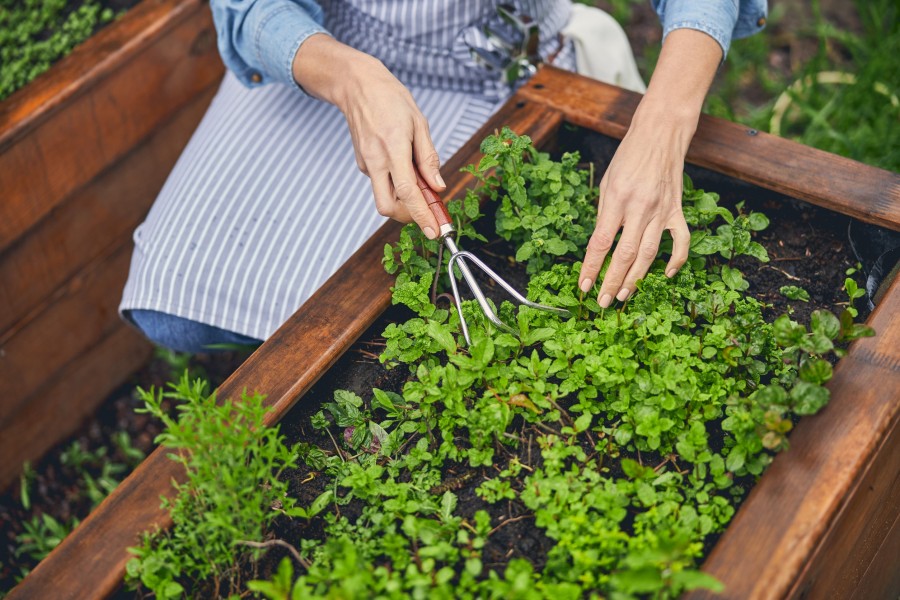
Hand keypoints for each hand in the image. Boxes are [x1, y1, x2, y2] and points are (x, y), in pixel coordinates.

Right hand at [292, 34, 443, 238]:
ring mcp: (366, 164)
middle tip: (427, 211)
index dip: (422, 216)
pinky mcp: (363, 163)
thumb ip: (428, 158)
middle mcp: (375, 161)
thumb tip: (438, 187)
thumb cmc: (391, 99)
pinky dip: (396, 184)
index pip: (408, 192)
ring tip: (419, 178)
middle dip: (408, 216)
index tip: (434, 232)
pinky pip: (382, 182)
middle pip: (387, 206)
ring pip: (384, 196)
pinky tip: (404, 166)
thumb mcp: (419, 123)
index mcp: (393, 149)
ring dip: (404, 198)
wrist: (357, 86)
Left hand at [577, 103, 691, 306]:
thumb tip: (600, 246)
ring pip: (649, 253)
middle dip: (611, 282)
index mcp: (617, 199)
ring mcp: (661, 210)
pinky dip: (676, 260)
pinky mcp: (677, 210)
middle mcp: (640, 207)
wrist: (660, 134)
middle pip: (624, 254)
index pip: (600, 242)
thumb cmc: (628, 157)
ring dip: (636, 279)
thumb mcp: (607, 182)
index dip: (591, 267)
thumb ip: (604, 214)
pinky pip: (681, 241)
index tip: (583, 286)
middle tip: (601, 303)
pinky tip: (667, 275)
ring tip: (623, 296)